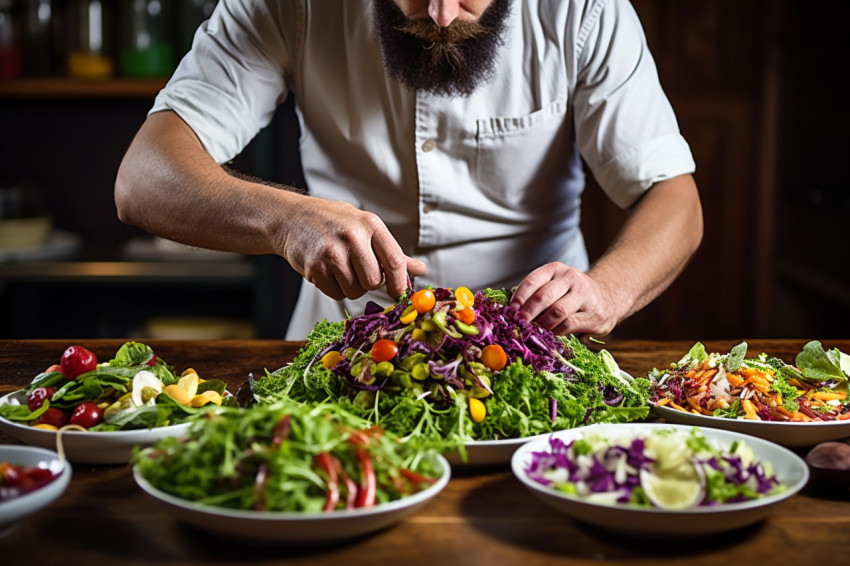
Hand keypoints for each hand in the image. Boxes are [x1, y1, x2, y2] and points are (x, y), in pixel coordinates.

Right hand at [280, 197, 425, 299]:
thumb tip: (419, 270)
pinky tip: (327, 271)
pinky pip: (336, 294)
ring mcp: (332, 252)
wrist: (292, 218)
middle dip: (368, 283)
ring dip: (350, 287)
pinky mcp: (315, 267)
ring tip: (340, 267)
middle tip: (358, 270)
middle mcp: (352, 237)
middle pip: (374, 281)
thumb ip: (391, 251)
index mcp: (370, 225)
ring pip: (355, 291)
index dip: (400, 284)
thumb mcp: (365, 228)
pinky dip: (334, 289)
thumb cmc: (333, 223)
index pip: (395, 261)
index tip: (399, 294)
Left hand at [509, 262, 618, 335]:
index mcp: (556, 269)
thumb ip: (536, 293)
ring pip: (557, 311)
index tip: (512, 310)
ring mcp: (584, 295)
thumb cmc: (572, 294)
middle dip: (528, 312)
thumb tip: (511, 310)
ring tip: (536, 330)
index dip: (520, 296)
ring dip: (542, 324)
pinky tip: (552, 333)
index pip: (533, 280)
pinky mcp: (593, 314)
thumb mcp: (555, 285)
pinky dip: (556, 331)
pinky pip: (569, 324)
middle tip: (520, 324)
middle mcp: (571, 278)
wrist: (608, 298)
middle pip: (543, 296)